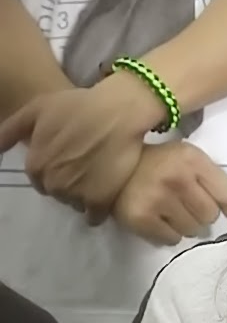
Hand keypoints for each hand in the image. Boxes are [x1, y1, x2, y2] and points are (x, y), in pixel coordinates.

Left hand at [0, 72, 164, 222]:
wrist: (119, 113)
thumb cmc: (80, 106)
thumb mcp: (38, 108)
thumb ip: (11, 130)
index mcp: (36, 165)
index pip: (40, 180)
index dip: (55, 170)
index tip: (70, 161)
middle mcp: (52, 183)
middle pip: (58, 193)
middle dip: (69, 184)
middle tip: (86, 168)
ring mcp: (76, 193)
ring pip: (75, 204)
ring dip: (83, 196)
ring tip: (98, 179)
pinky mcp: (100, 200)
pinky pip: (94, 216)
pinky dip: (97, 211)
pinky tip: (104, 198)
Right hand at [113, 141, 226, 245]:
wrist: (116, 168)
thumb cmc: (161, 163)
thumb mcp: (191, 160)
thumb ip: (219, 183)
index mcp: (192, 159)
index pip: (225, 192)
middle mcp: (176, 178)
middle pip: (210, 215)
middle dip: (204, 214)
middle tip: (189, 206)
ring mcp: (156, 199)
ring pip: (192, 230)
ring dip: (188, 225)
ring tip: (174, 211)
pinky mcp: (140, 218)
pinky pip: (171, 239)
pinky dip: (170, 234)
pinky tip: (161, 220)